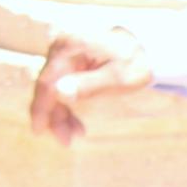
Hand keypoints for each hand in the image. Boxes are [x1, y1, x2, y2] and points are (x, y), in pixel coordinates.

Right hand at [30, 26, 155, 141]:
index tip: (39, 131)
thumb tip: (57, 92)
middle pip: (47, 86)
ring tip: (77, 133)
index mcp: (69, 47)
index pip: (47, 81)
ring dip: (61, 112)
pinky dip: (67, 104)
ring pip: (53, 88)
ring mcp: (63, 53)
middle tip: (66, 140)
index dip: (41, 108)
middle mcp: (60, 47)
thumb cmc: (137, 60)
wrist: (147, 46)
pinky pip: (61, 85)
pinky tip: (76, 122)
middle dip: (54, 115)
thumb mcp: (118, 77)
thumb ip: (88, 85)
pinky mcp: (68, 60)